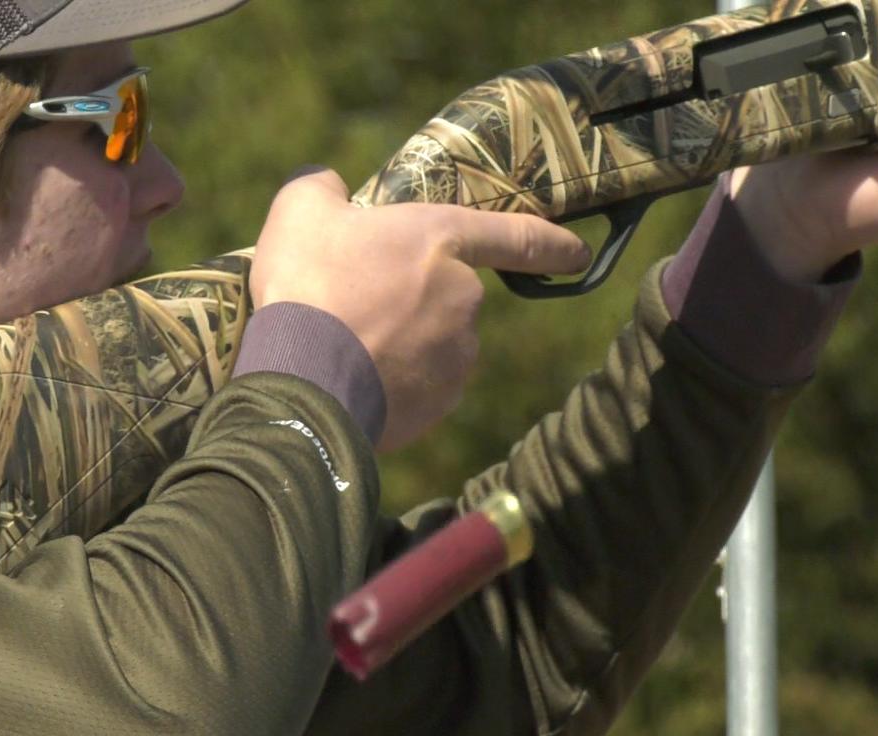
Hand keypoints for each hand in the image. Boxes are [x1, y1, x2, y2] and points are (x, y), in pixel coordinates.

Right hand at [250, 167, 588, 451]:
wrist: (300, 380)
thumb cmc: (306, 284)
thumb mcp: (299, 211)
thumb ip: (321, 188)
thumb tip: (329, 188)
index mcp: (442, 240)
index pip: (515, 235)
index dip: (550, 242)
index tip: (578, 254)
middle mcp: (464, 299)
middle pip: (446, 295)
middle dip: (409, 299)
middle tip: (351, 304)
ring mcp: (455, 358)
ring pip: (431, 344)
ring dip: (399, 343)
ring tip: (342, 346)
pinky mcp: (436, 405)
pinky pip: (417, 388)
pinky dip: (390, 384)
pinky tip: (349, 380)